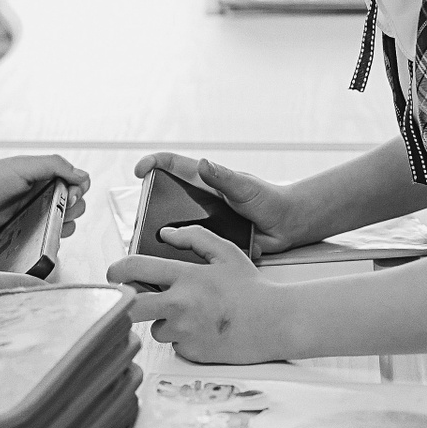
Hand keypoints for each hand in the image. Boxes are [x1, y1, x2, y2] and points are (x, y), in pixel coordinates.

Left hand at [0, 155, 89, 250]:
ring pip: (65, 226)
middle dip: (74, 207)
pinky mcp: (25, 241)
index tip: (69, 192)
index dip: (78, 188)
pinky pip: (47, 245)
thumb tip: (82, 176)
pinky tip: (42, 238)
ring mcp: (33, 220)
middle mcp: (40, 199)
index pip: (75, 183)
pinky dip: (51, 242)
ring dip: (65, 225)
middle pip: (75, 206)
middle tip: (60, 206)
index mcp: (40, 179)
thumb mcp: (20, 166)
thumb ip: (53, 165)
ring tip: (49, 223)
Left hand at [106, 226, 281, 363]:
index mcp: (185, 276)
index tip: (114, 274)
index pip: (134, 269)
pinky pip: (175, 345)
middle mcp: (180, 305)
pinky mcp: (191, 353)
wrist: (276, 323)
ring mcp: (184, 332)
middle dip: (125, 304)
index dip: (116, 271)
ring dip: (165, 322)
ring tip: (193, 315)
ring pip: (155, 328)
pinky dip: (183, 339)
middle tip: (134, 300)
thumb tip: (166, 234)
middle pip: (130, 308)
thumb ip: (194, 237)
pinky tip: (204, 330)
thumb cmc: (251, 288)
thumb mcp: (226, 252)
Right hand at [133, 153, 304, 254]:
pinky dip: (185, 254)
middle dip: (149, 206)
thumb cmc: (269, 199)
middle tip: (140, 216)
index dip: (153, 164)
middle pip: (166, 199)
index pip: (173, 165)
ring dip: (165, 235)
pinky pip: (193, 248)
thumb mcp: (245, 187)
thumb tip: (203, 164)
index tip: (139, 171)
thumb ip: (224, 177)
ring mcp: (204, 221)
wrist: (287, 226)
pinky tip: (179, 263)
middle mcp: (200, 200)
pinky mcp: (211, 241)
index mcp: (206, 180)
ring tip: (155, 244)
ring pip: (176, 228)